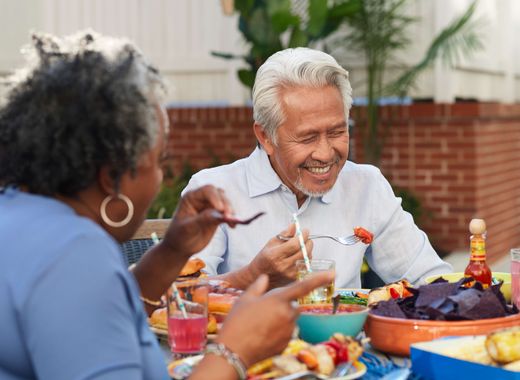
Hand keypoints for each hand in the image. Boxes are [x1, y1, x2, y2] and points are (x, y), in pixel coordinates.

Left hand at [162, 185, 234, 256]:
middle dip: (226, 204)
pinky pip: (227, 214)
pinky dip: (232, 219)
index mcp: (191, 197)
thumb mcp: (188, 228)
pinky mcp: (217, 216)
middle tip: (229, 217)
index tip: (220, 209)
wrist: (181, 247)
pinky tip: (233, 226)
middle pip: (219, 195)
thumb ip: (202, 219)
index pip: (207, 190)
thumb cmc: (179, 235)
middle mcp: (202, 199)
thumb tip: (218, 213)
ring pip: (226, 203)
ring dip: (230, 212)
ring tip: (232, 223)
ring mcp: (210, 207)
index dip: (216, 197)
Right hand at [216, 271, 334, 367]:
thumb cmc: (237, 322)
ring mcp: (289, 330)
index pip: (303, 286)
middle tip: (264, 311)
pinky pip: (286, 332)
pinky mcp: (287, 342)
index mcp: (279, 299)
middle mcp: (288, 314)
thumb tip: (264, 277)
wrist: (234, 351)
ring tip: (261, 323)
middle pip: (293, 305)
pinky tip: (263, 334)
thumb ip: (258, 286)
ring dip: (280, 319)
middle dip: (283, 306)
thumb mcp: (245, 299)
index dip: (319, 279)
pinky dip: (278, 331)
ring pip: (290, 319)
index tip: (333, 273)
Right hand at [248, 224, 312, 287]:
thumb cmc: (264, 258)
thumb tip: (295, 225)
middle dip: (308, 241)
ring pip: (307, 258)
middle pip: (303, 251)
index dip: (303, 236)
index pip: (294, 244)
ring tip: (302, 246)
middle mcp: (283, 266)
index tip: (305, 230)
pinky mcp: (294, 278)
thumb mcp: (271, 243)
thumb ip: (284, 234)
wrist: (259, 275)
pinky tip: (301, 254)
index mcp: (275, 255)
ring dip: (308, 249)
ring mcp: (290, 273)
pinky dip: (306, 258)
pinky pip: (306, 265)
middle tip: (306, 237)